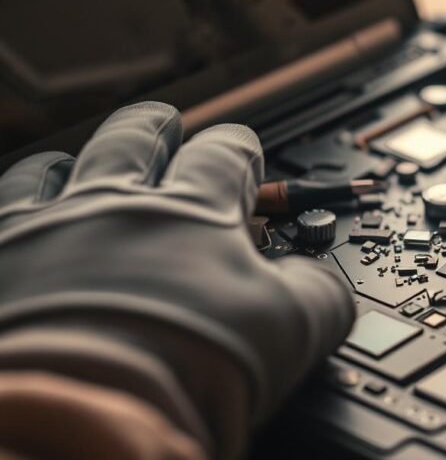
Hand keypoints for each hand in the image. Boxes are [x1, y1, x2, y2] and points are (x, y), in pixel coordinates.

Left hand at [0, 102, 353, 456]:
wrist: (92, 409)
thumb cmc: (190, 371)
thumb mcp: (294, 329)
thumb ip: (319, 289)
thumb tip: (320, 279)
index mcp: (199, 213)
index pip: (224, 155)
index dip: (238, 149)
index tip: (242, 155)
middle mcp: (124, 204)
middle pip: (141, 139)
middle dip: (160, 130)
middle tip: (167, 129)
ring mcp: (54, 225)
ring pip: (68, 162)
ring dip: (87, 158)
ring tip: (92, 160)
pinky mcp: (5, 254)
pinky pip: (10, 196)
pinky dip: (26, 189)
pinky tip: (31, 201)